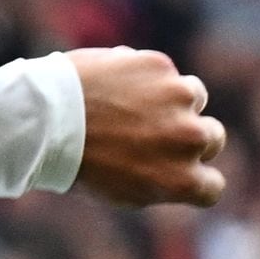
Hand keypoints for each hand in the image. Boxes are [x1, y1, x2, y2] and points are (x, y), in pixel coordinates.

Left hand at [67, 49, 223, 208]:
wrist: (46, 123)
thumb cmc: (80, 165)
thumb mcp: (125, 191)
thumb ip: (164, 179)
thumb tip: (185, 167)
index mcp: (181, 179)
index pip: (213, 186)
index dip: (196, 179)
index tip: (178, 173)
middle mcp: (190, 140)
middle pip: (213, 138)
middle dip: (190, 138)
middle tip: (153, 136)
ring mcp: (180, 99)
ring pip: (195, 98)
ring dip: (175, 102)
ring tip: (132, 108)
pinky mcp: (161, 67)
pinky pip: (166, 73)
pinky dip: (147, 79)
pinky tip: (115, 88)